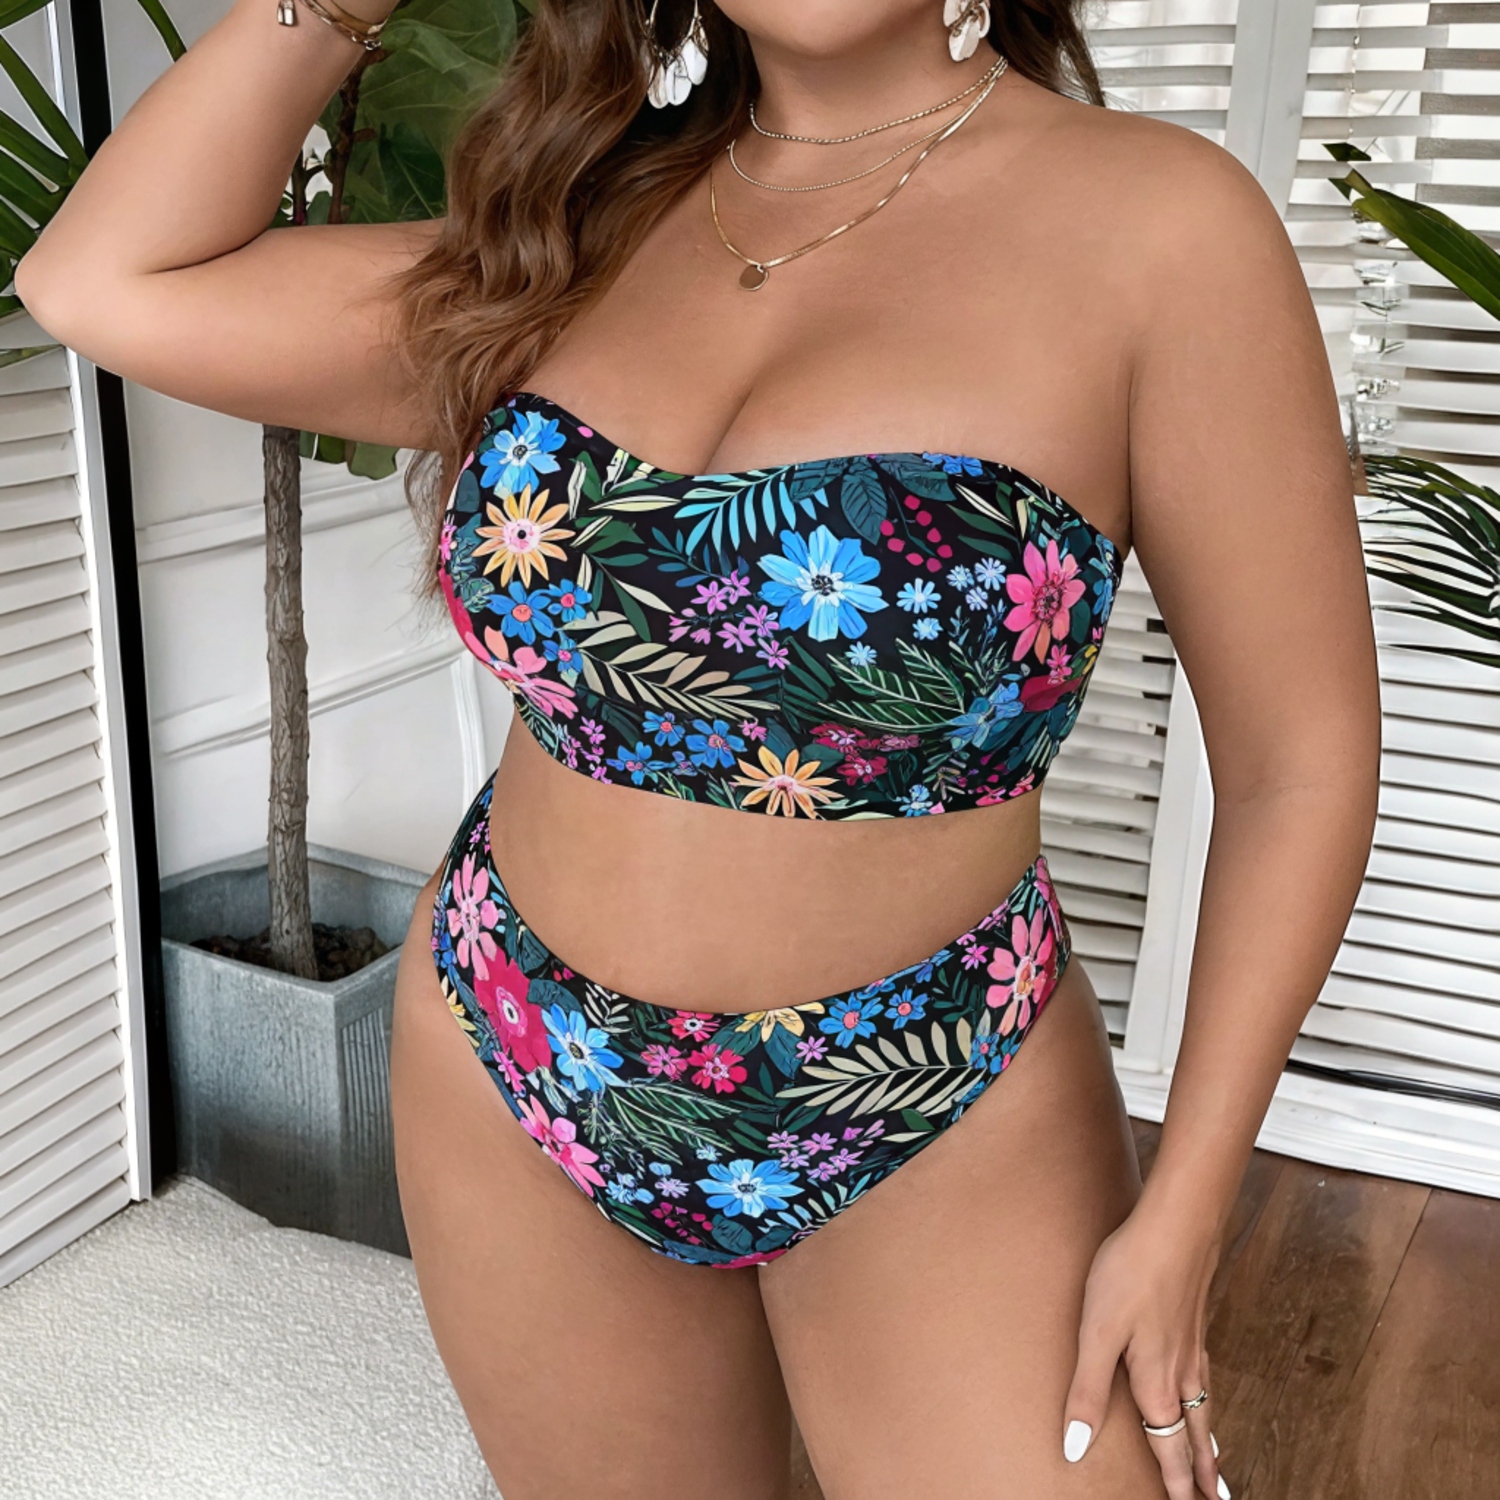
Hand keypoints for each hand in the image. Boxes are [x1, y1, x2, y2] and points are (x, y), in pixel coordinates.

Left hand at [1061, 1199, 1228, 1498]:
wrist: (1176, 1225)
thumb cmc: (1130, 1274)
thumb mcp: (1096, 1333)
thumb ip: (1086, 1391)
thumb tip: (1075, 1449)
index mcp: (1157, 1386)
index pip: (1170, 1450)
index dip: (1177, 1484)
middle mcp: (1182, 1375)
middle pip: (1196, 1438)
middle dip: (1203, 1474)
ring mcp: (1193, 1348)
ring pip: (1204, 1409)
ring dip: (1210, 1443)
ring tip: (1216, 1465)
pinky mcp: (1193, 1323)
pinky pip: (1204, 1380)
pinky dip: (1208, 1403)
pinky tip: (1202, 1393)